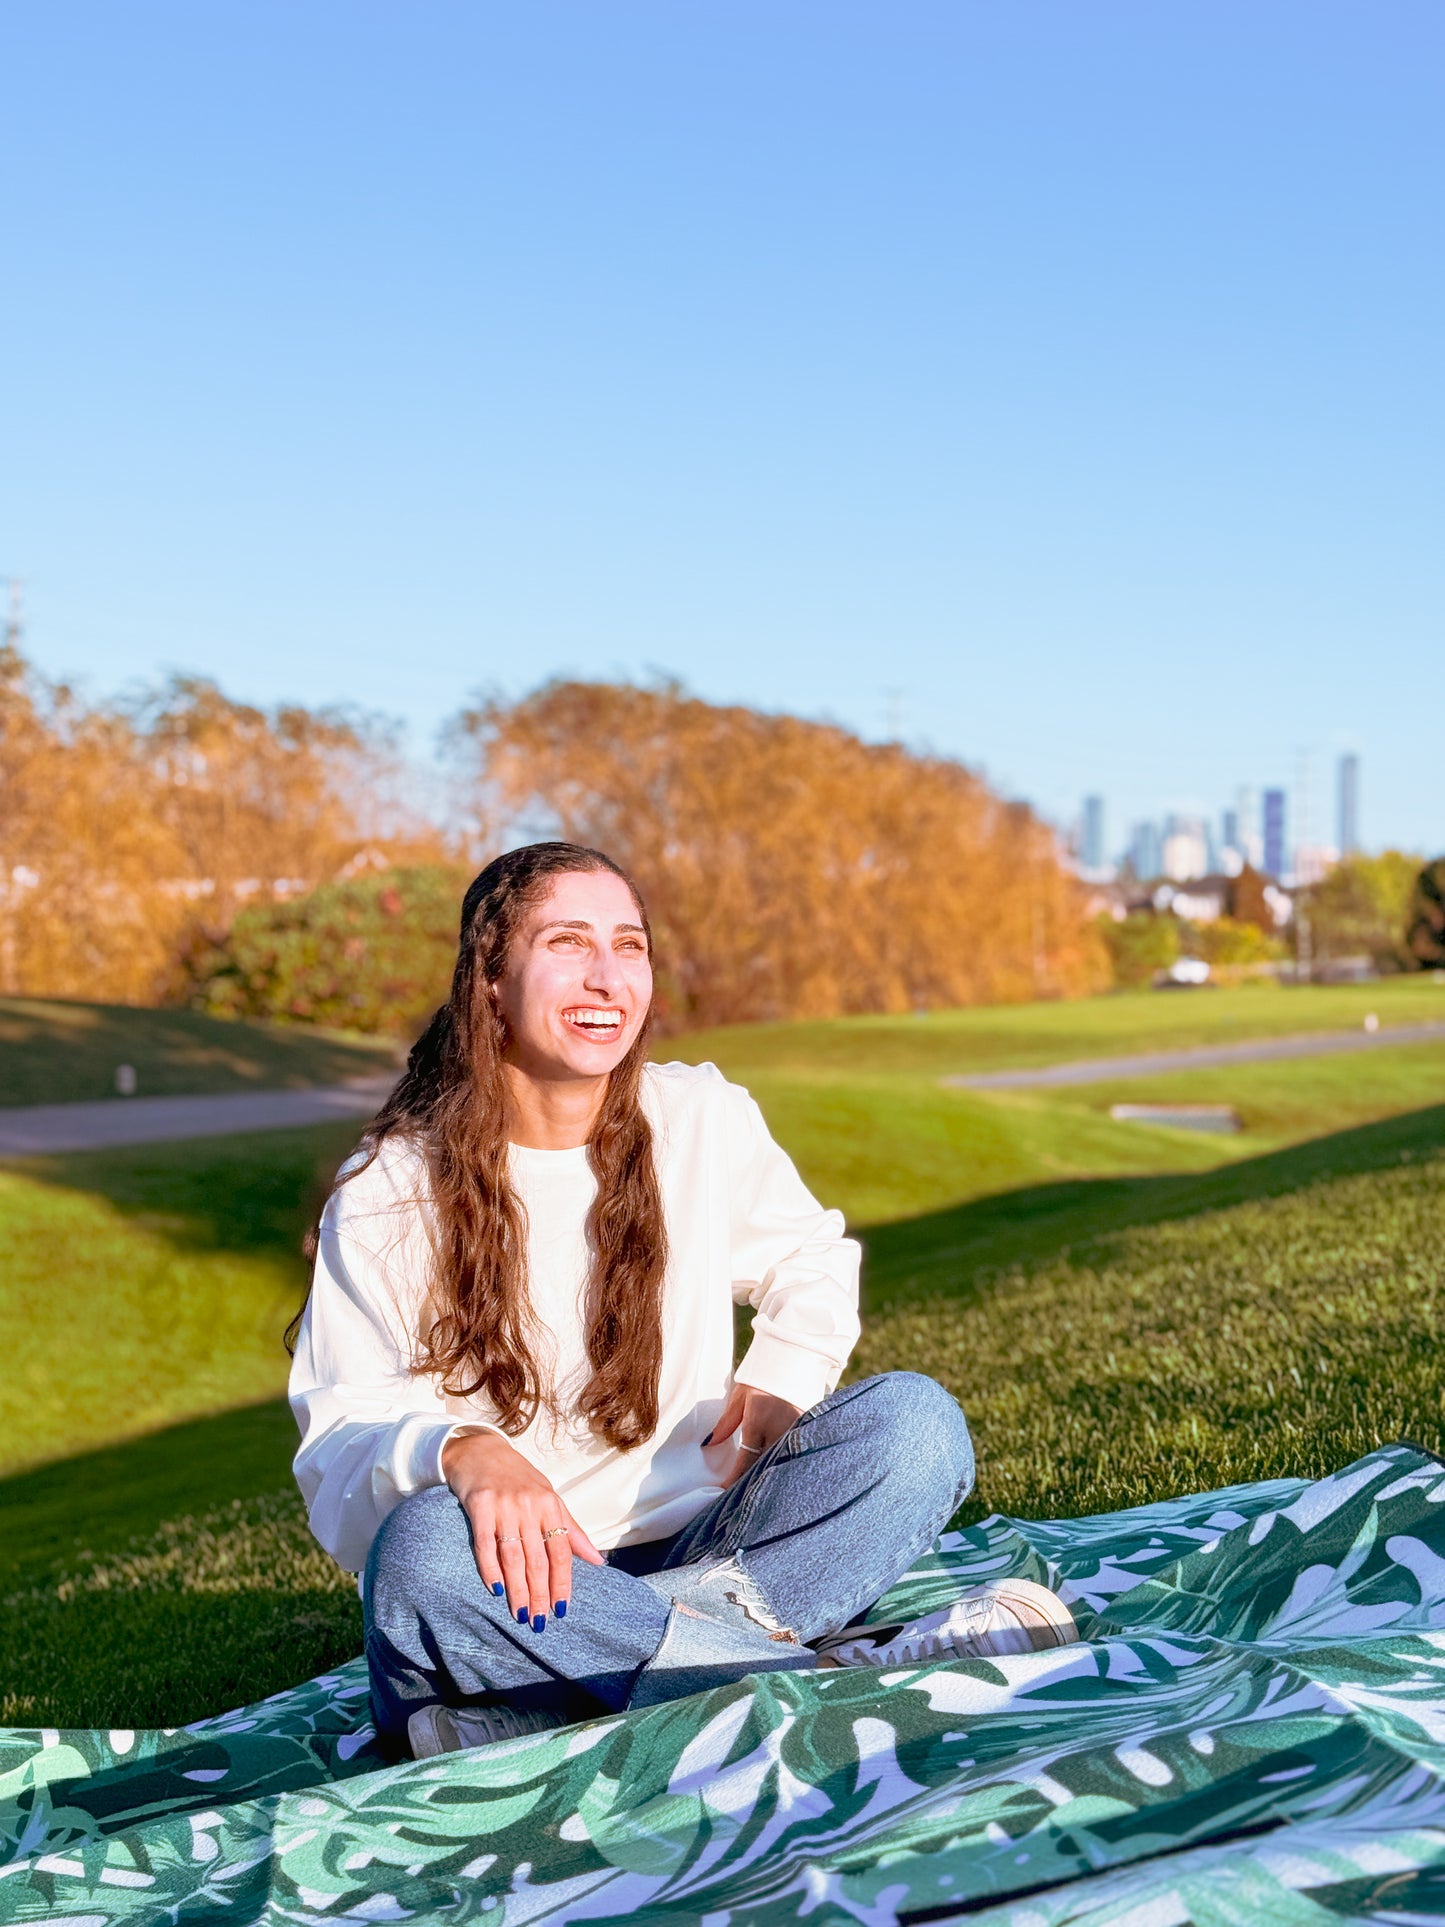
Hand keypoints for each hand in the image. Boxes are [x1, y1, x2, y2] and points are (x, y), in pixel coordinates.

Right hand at [441, 1430, 603, 1627]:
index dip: (562, 1582)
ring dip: (518, 1588)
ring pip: (513, 1555)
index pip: (561, 1551)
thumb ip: (570, 1530)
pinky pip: (485, 1543)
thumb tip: (598, 1561)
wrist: (479, 1449)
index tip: (562, 1610)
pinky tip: (495, 1589)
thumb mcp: (548, 1497)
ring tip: (521, 1614)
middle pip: (538, 1558)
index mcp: (550, 1504)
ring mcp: (504, 1505)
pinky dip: (490, 1568)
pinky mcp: (479, 1505)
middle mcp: (529, 1505)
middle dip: (540, 1593)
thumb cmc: (518, 1478)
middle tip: (541, 1622)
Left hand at [707, 1385, 802, 1488]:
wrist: (794, 1361)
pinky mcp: (808, 1431)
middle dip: (753, 1480)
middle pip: (765, 1466)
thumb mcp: (741, 1397)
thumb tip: (709, 1442)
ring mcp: (796, 1432)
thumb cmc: (762, 1378)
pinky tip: (779, 1471)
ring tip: (760, 1488)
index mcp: (758, 1421)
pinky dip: (785, 1462)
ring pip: (781, 1462)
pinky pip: (794, 1453)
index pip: (746, 1460)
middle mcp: (779, 1430)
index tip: (727, 1490)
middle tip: (742, 1496)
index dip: (736, 1478)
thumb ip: (727, 1423)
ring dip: (770, 1473)